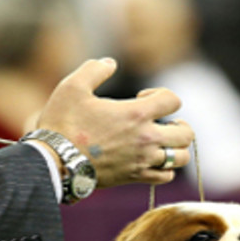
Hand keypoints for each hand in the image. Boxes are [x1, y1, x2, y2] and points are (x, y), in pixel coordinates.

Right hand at [36, 58, 193, 187]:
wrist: (54, 161)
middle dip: (178, 123)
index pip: (173, 100)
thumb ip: (94, 69)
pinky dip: (165, 168)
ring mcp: (142, 160)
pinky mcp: (134, 177)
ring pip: (181, 158)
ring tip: (161, 142)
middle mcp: (145, 139)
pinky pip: (165, 177)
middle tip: (161, 122)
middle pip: (186, 133)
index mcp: (136, 114)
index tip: (142, 97)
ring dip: (176, 148)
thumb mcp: (73, 86)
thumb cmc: (63, 123)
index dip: (162, 94)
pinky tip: (151, 160)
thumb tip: (110, 63)